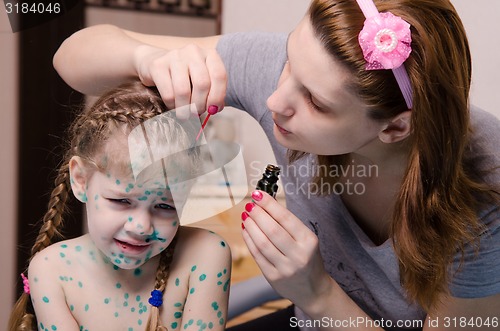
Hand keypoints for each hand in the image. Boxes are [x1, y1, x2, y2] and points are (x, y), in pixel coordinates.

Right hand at [133, 43, 226, 114]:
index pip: (219, 75)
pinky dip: (172, 106)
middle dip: (200, 105)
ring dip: (185, 108)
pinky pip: (168, 94)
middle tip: (196, 113)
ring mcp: (174, 56)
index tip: (213, 110)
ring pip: (184, 91)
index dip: (217, 97)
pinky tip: (173, 105)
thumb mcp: (202, 81)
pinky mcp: (158, 65)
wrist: (156, 65)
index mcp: (209, 54)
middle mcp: (193, 51)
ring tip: (184, 113)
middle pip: (202, 84)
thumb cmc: (186, 77)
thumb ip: (212, 94)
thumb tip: (214, 109)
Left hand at [241, 190, 333, 310]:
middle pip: (272, 230)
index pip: (286, 218)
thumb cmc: (308, 257)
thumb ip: (288, 225)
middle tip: (249, 204)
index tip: (258, 194)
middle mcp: (299, 255)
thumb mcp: (306, 239)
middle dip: (258, 214)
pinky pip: (257, 256)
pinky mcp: (274, 278)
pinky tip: (246, 230)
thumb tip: (264, 203)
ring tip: (245, 216)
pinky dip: (249, 240)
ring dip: (251, 226)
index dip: (269, 204)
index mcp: (309, 241)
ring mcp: (286, 268)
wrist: (313, 289)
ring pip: (262, 243)